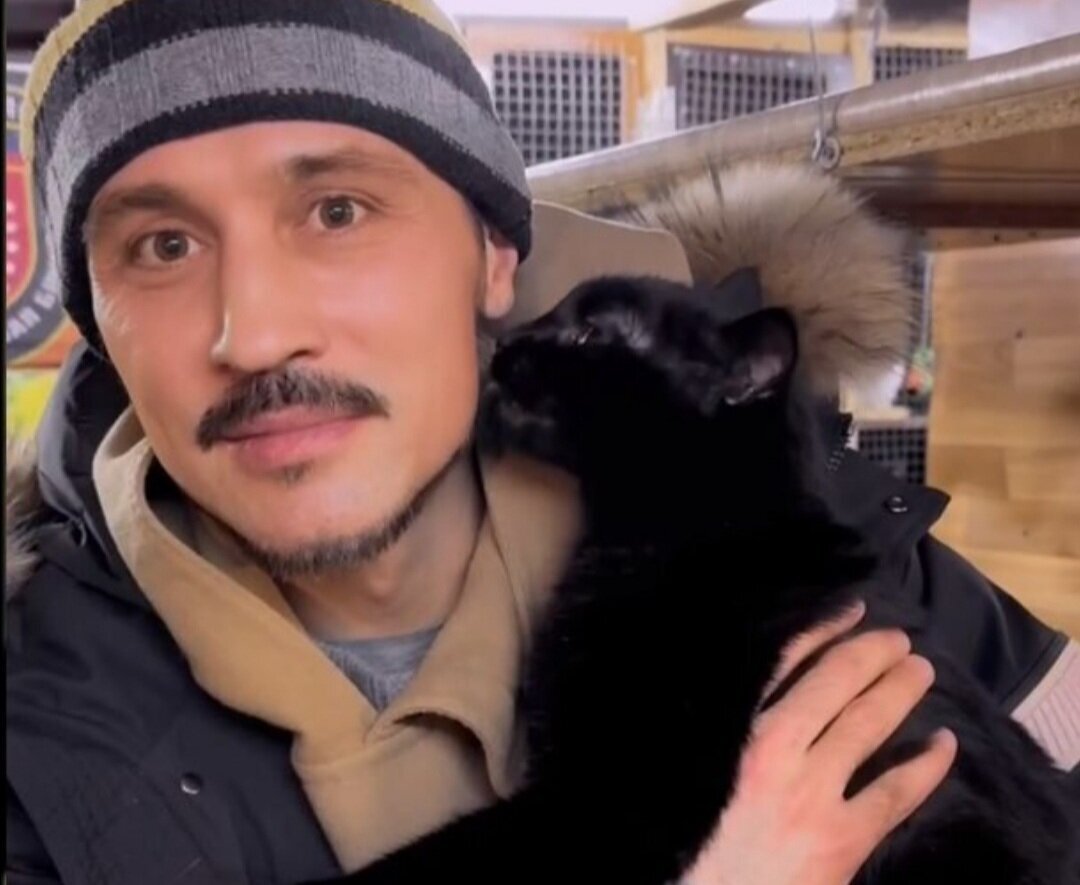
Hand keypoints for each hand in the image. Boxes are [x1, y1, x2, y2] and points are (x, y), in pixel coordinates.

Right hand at [682, 601, 956, 884]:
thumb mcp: (699, 761)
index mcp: (737, 727)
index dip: (824, 630)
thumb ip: (725, 722)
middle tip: (900, 640)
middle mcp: (776, 750)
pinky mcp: (843, 839)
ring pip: (866, 727)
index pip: (787, 661)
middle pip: (835, 684)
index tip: (851, 610)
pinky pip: (894, 794)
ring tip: (921, 670)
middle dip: (871, 654)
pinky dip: (925, 766)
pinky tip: (944, 745)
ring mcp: (814, 794)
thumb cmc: (696, 831)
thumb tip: (757, 681)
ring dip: (898, 692)